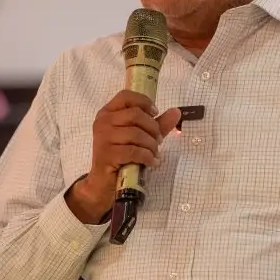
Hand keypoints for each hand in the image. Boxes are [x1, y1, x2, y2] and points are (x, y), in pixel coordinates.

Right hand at [66, 90, 180, 222]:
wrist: (104, 183)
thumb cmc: (122, 157)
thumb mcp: (141, 137)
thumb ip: (157, 124)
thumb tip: (176, 111)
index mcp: (108, 112)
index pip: (126, 96)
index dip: (144, 102)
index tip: (155, 114)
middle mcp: (103, 122)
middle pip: (136, 114)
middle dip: (153, 128)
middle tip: (158, 141)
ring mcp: (103, 138)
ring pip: (136, 133)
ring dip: (151, 145)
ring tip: (154, 154)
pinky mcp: (107, 155)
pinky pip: (134, 151)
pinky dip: (148, 157)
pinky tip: (152, 162)